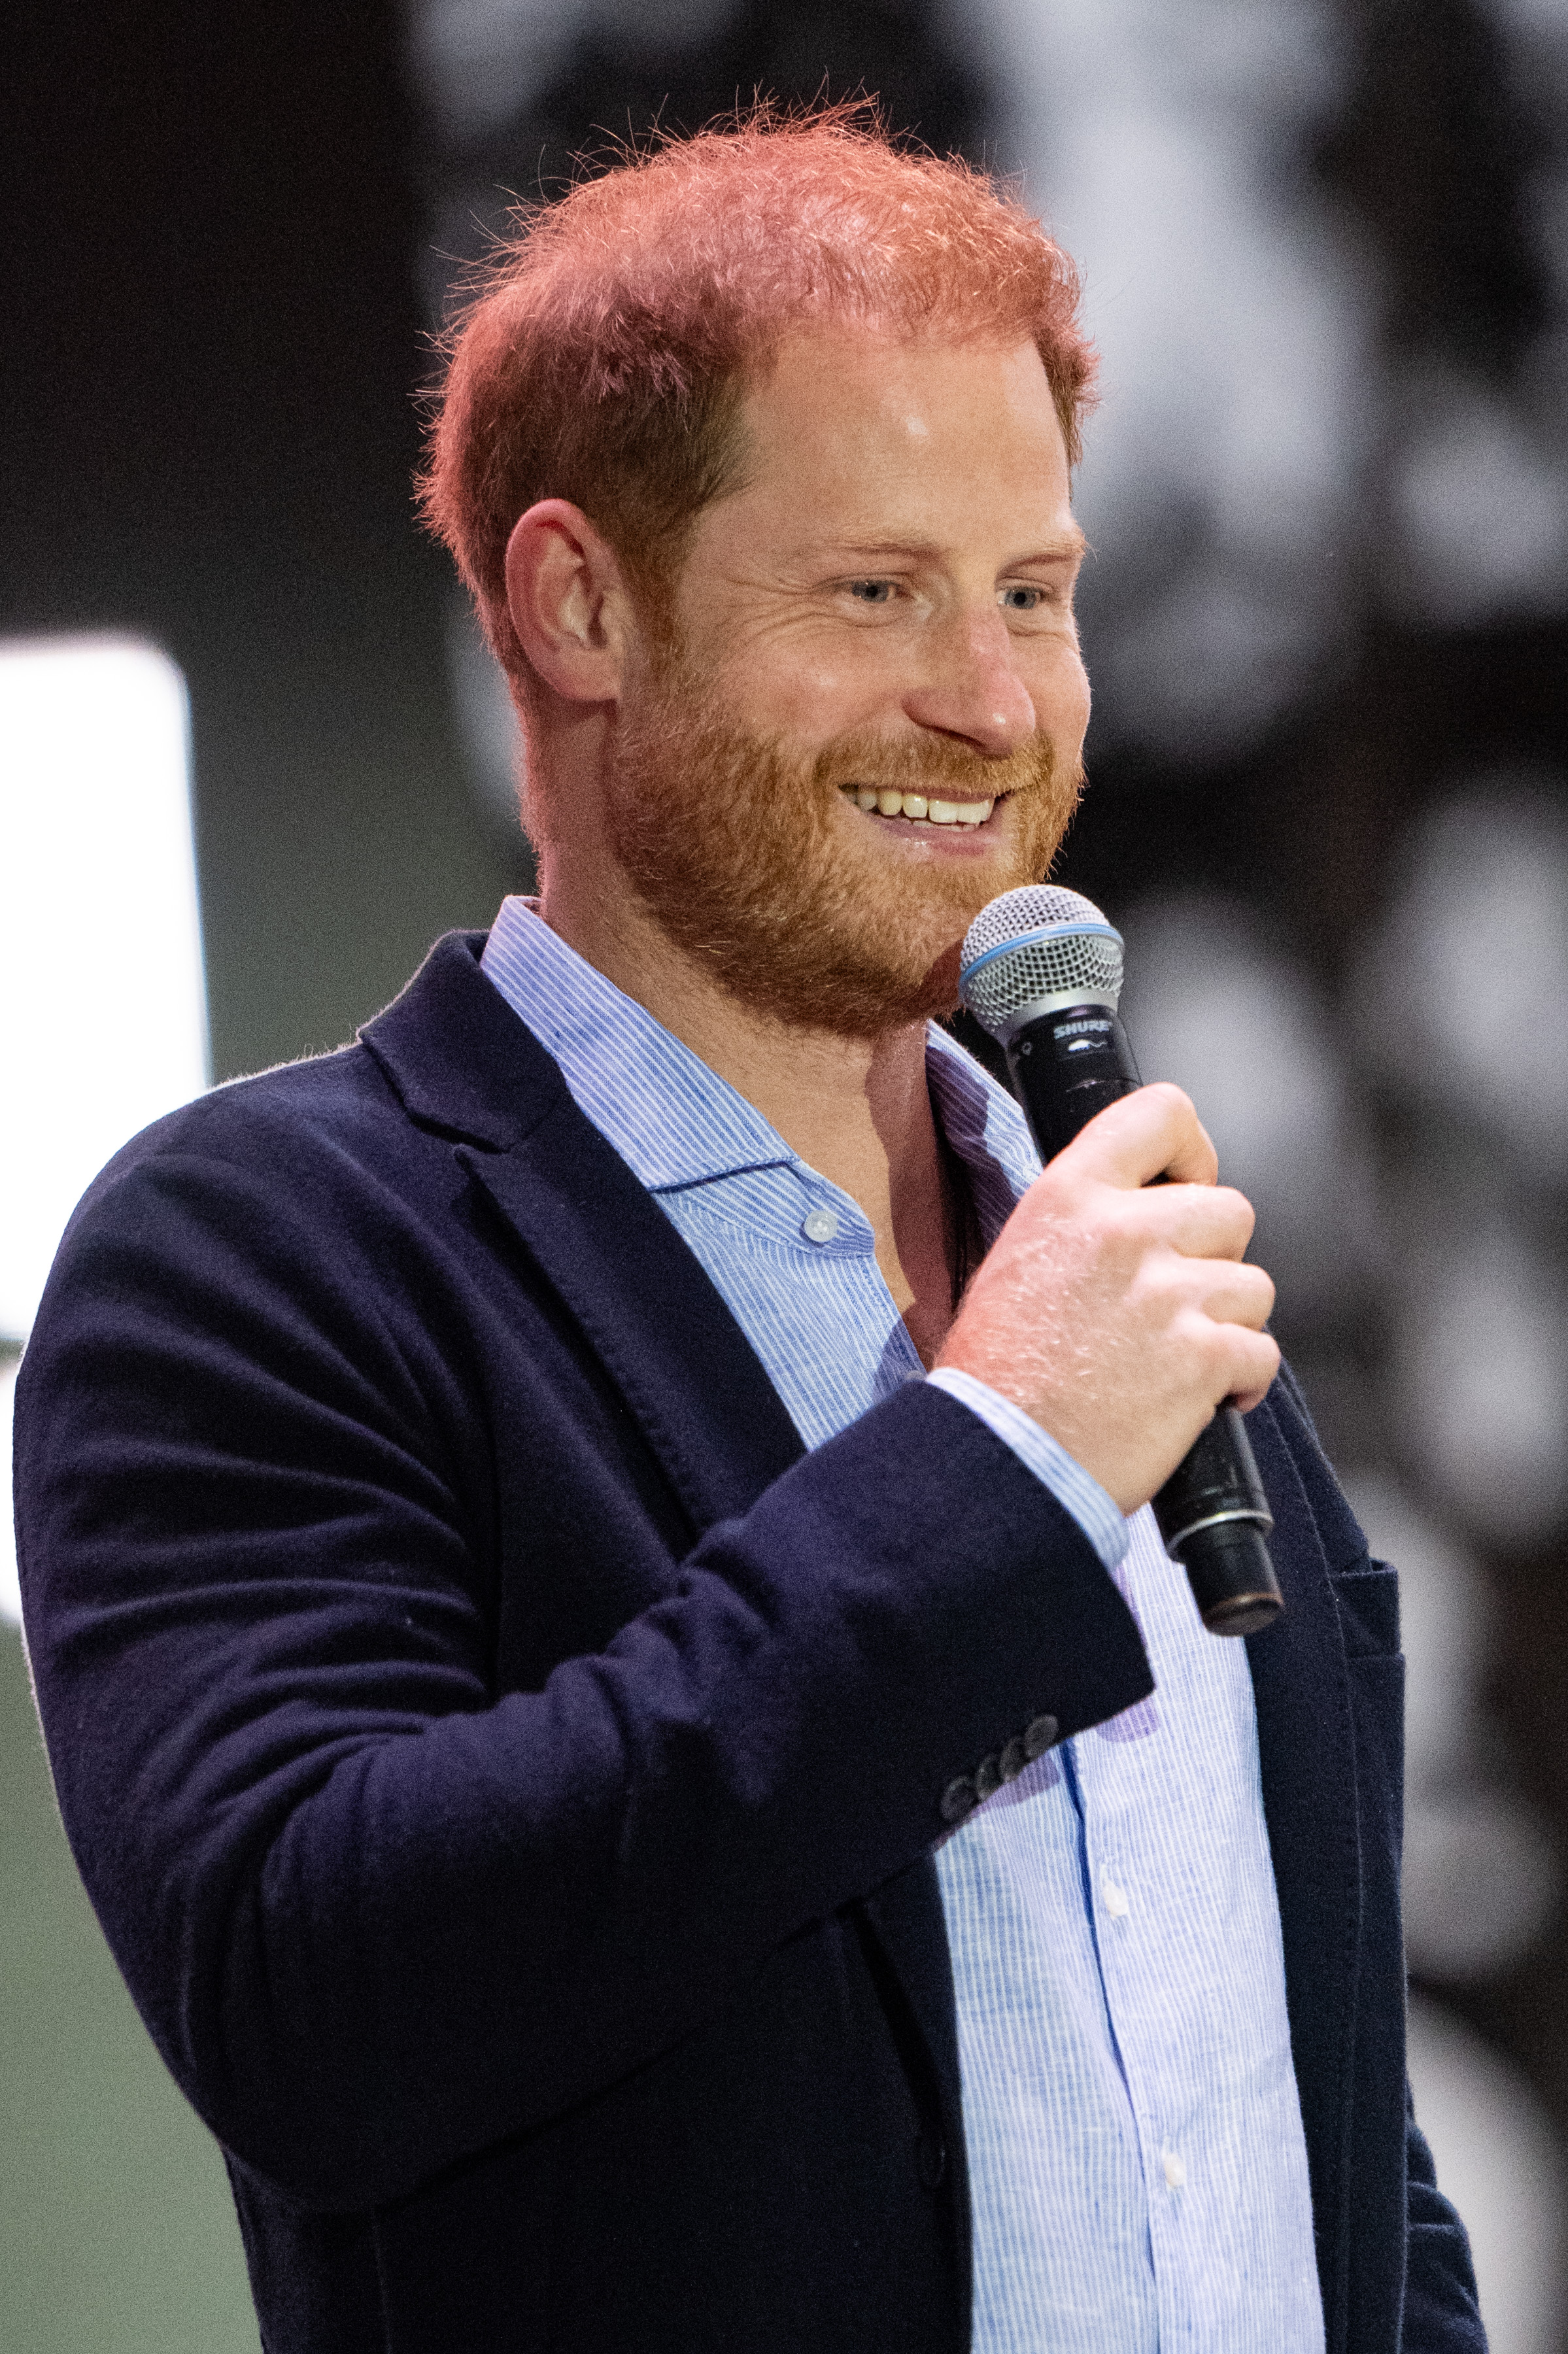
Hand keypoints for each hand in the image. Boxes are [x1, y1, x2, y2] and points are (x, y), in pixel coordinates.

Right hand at [937, 1083, 1278, 1513]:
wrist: (998, 1458)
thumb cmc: (999, 1373)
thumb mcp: (1019, 1256)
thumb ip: (1084, 1221)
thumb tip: (1144, 1209)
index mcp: (1072, 1196)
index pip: (1162, 1112)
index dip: (1192, 1152)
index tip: (1186, 1185)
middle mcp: (1125, 1233)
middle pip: (1230, 1208)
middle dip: (1213, 1257)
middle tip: (1173, 1299)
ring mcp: (1170, 1295)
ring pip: (1254, 1285)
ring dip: (1226, 1323)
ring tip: (1175, 1356)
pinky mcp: (1203, 1359)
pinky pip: (1262, 1352)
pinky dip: (1241, 1381)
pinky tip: (1200, 1398)